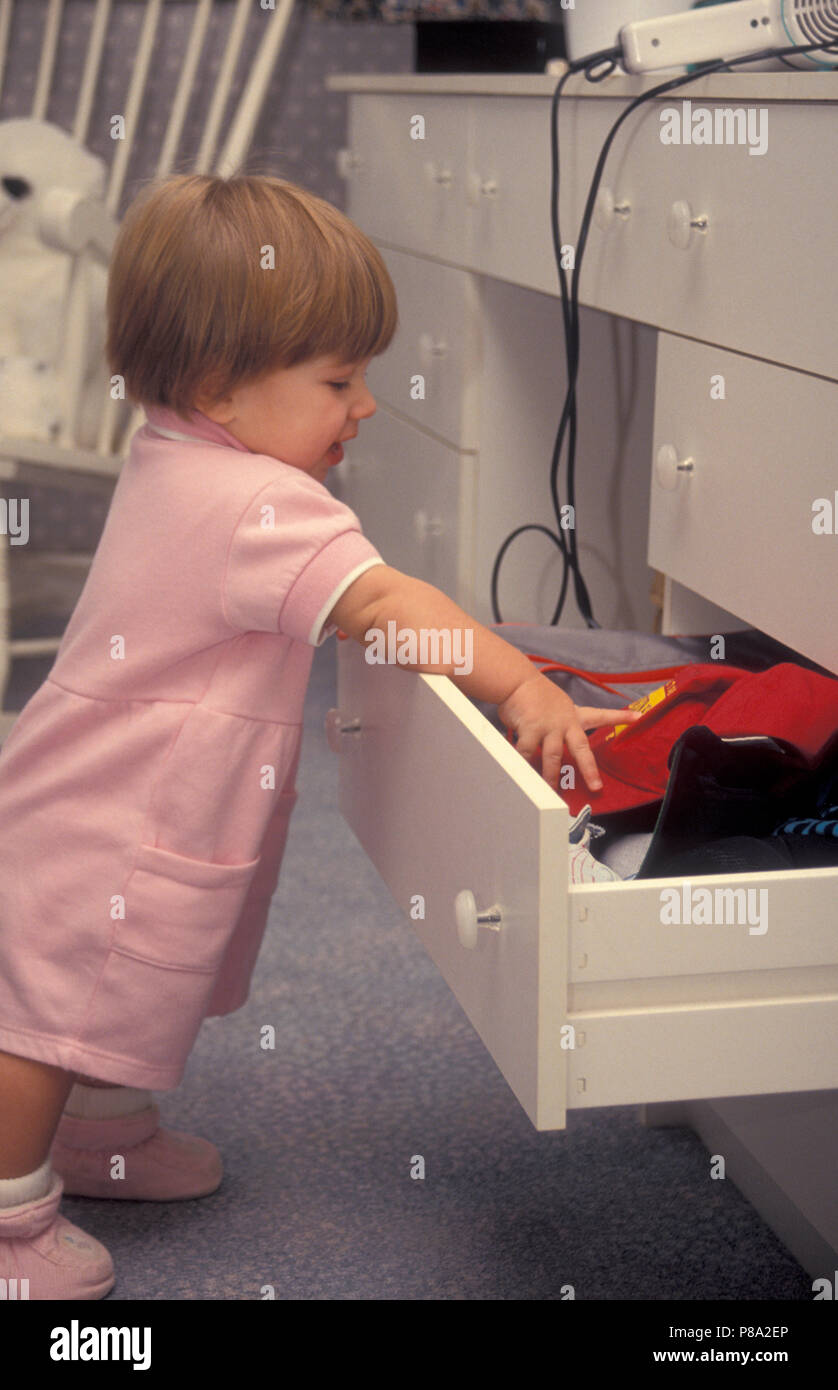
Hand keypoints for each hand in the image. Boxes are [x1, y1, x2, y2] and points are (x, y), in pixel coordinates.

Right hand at [496, 673, 643, 793]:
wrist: (516, 681)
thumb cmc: (534, 694)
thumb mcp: (556, 706)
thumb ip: (560, 726)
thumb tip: (556, 748)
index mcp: (573, 716)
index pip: (601, 715)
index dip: (620, 717)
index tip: (638, 717)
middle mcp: (564, 722)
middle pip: (581, 749)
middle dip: (589, 770)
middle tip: (596, 786)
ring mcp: (548, 727)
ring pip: (553, 757)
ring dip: (551, 776)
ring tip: (552, 790)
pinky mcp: (530, 729)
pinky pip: (526, 752)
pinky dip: (524, 763)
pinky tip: (523, 771)